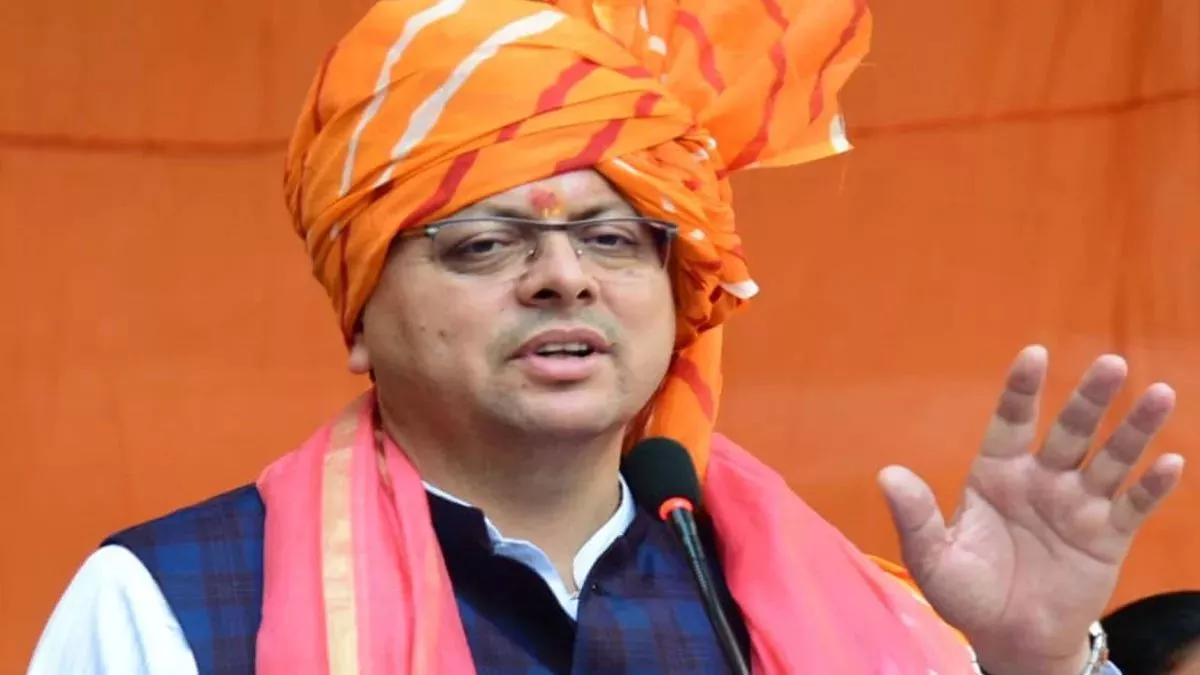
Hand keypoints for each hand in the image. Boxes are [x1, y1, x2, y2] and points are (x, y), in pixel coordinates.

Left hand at [878, 345, 1184, 674]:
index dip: (1022, 389)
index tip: (1034, 355)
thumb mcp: (932, 557)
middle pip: (1071, 430)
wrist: (1009, 638)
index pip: (1011, 420)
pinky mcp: (1108, 537)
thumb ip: (915, 517)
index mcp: (997, 473)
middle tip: (1111, 363)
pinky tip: (1169, 462)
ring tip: (1159, 395)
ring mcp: (1078, 505)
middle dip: (1090, 398)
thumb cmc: (966, 591)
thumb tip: (887, 475)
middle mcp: (1042, 479)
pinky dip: (1152, 486)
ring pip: (1111, 459)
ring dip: (1134, 429)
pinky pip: (1132, 506)